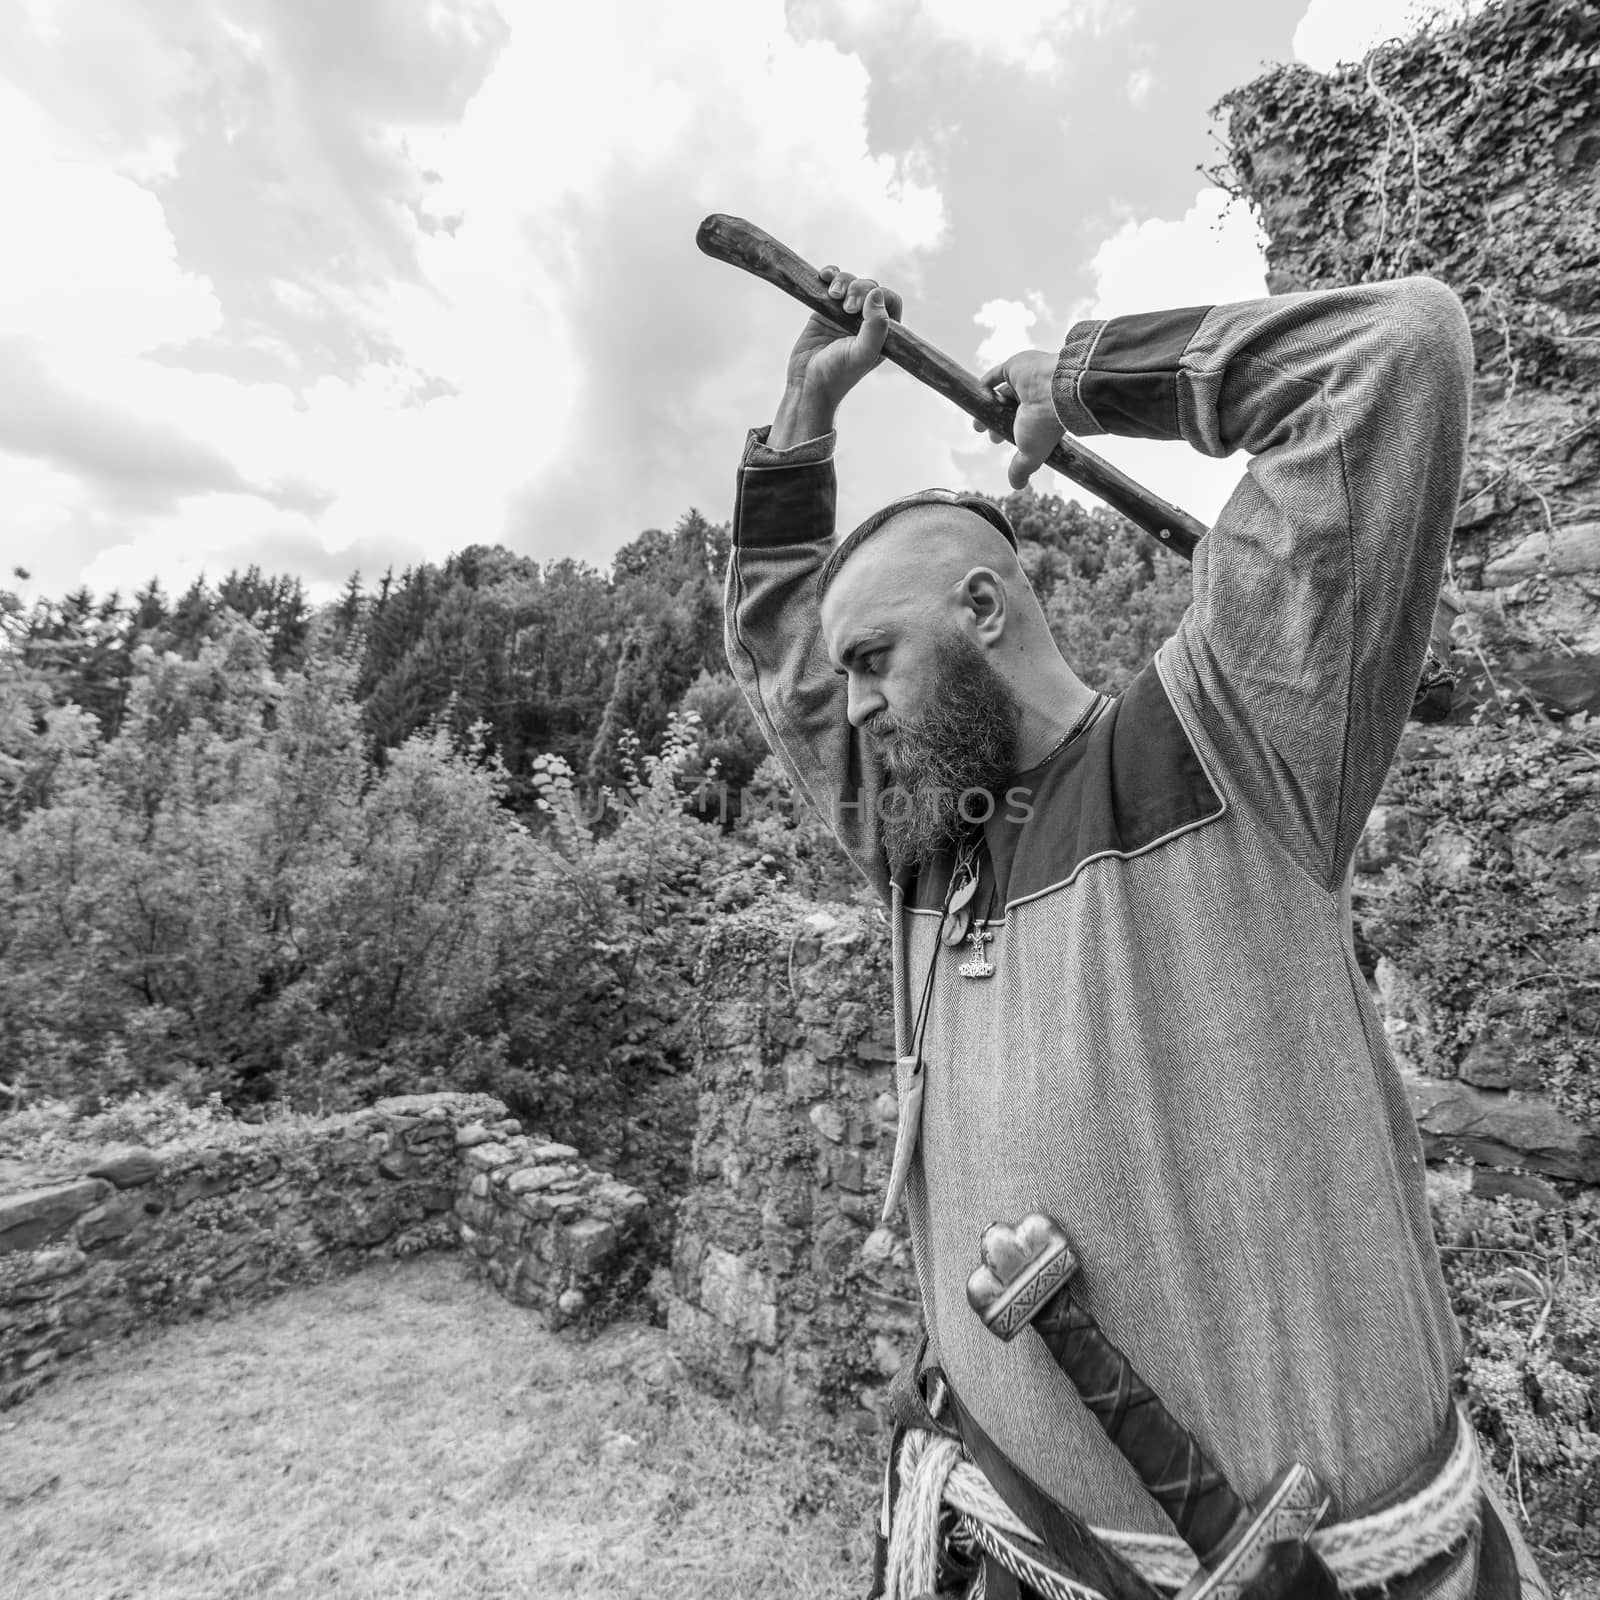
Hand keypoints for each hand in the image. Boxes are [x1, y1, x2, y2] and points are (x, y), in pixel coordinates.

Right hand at [771, 268, 902, 447]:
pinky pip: (832, 283)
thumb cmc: (837, 374)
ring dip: (842, 280)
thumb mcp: (862, 353)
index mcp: (882, 333)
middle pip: (870, 287)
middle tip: (845, 306)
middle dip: (858, 288)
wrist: (807, 383)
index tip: (859, 308)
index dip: (878, 296)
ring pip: (851, 281)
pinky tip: (823, 276)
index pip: (890, 301)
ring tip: (833, 295)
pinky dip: (830, 275)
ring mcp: (845, 314)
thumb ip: (876, 326)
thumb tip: (876, 293)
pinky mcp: (825, 309)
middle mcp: (866, 321)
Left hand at [976, 350, 1061, 488]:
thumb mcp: (1031, 453)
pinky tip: (978, 391)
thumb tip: (1017, 486)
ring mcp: (1024, 382)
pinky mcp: (1015, 367)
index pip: (1021, 424)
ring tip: (976, 417)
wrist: (1055, 390)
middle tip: (983, 429)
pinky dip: (987, 383)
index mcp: (1040, 417)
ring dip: (989, 404)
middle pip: (1008, 409)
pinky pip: (997, 374)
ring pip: (1002, 393)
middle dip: (994, 420)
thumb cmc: (1045, 423)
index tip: (996, 439)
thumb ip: (1021, 468)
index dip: (1006, 432)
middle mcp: (1033, 399)